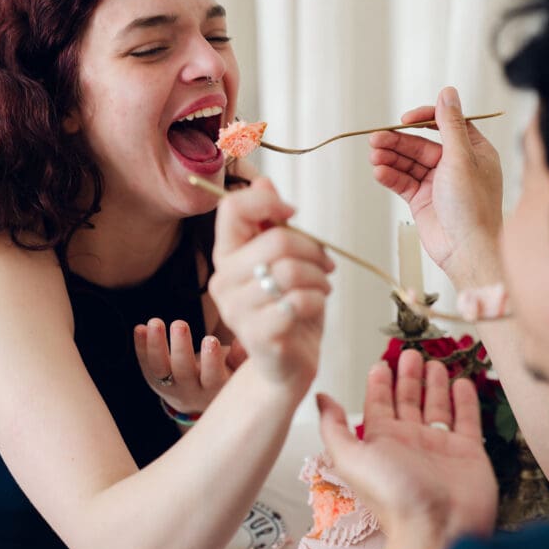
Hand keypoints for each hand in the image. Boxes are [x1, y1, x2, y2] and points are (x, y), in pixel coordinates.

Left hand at [134, 318, 246, 414]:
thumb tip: (242, 343)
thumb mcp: (238, 372)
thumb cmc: (224, 376)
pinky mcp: (155, 381)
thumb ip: (241, 359)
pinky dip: (141, 346)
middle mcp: (191, 390)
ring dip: (156, 345)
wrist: (199, 400)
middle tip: (180, 325)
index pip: (213, 376)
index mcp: (215, 389)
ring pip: (160, 369)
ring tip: (155, 322)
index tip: (211, 340)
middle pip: (183, 371)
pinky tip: (140, 328)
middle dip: (181, 347)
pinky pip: (145, 364)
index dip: (211, 360)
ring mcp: (171, 387)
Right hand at [209, 178, 334, 389]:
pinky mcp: (258, 335)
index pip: (232, 209)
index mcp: (226, 256)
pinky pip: (298, 301)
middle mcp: (223, 281)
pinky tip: (316, 305)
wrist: (286, 366)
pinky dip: (318, 300)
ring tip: (323, 285)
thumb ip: (270, 225)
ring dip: (319, 277)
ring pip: (290, 271)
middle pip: (276, 241)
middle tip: (326, 263)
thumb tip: (263, 182)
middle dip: (312, 249)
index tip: (292, 215)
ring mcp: (236, 310)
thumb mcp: (282, 262)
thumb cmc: (287, 310)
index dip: (268, 203)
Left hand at [317, 349, 497, 548]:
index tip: (381, 363)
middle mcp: (410, 440)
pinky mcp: (468, 452)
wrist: (437, 527)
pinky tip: (461, 382)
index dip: (379, 383)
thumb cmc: (392, 495)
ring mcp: (440, 446)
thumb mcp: (350, 458)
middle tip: (411, 353)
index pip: (379, 403)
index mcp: (381, 440)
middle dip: (408, 377)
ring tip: (435, 362)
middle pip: (408, 400)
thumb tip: (321, 398)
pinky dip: (464, 401)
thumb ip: (334, 427)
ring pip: (437, 406)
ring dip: (434, 384)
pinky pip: (466, 419)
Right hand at [369, 86, 502, 287]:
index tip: (405, 119)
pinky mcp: (422, 200)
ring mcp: (437, 183)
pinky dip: (390, 176)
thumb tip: (448, 93)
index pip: (445, 124)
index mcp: (473, 151)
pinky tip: (379, 172)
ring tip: (373, 155)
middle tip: (375, 139)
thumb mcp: (461, 158)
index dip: (424, 118)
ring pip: (408, 163)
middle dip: (398, 141)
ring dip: (390, 158)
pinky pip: (402, 181)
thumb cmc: (473, 207)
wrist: (465, 249)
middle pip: (420, 144)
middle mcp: (455, 165)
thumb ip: (450, 125)